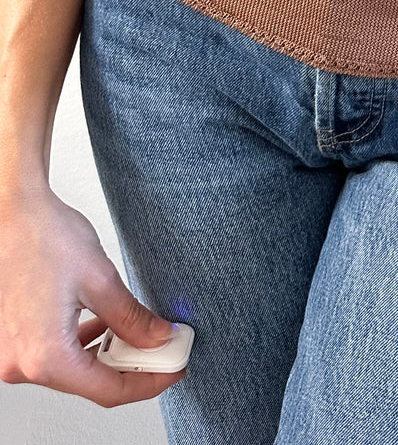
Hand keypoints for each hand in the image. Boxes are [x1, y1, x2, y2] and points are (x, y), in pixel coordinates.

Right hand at [0, 186, 181, 406]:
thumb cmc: (43, 237)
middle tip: (163, 346)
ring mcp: (12, 354)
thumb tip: (159, 338)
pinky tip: (103, 323)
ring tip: (137, 331)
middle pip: (89, 382)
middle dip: (130, 365)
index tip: (174, 369)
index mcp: (45, 356)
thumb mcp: (101, 279)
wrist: (11, 213)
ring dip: (106, 354)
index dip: (148, 382)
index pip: (108, 390)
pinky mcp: (11, 341)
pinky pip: (53, 355)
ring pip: (72, 370)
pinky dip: (82, 345)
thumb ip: (132, 317)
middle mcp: (21, 364)